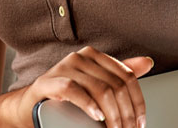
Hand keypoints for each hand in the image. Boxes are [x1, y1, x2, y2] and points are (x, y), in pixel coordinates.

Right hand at [9, 47, 153, 127]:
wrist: (29, 106)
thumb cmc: (63, 97)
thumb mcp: (94, 85)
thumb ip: (118, 74)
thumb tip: (147, 63)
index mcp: (94, 56)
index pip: (126, 76)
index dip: (137, 101)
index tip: (139, 122)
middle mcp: (80, 57)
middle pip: (115, 85)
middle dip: (125, 113)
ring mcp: (63, 67)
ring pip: (100, 89)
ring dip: (112, 115)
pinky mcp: (48, 81)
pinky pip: (74, 90)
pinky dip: (89, 105)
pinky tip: (97, 116)